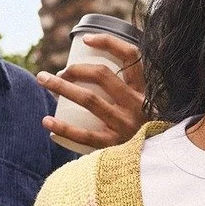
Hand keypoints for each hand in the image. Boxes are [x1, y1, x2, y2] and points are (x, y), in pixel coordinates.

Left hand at [36, 34, 148, 148]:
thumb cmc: (148, 132)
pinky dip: (63, 126)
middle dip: (75, 68)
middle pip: (103, 75)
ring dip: (62, 87)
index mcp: (146, 91)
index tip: (85, 39)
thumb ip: (133, 92)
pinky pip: (84, 135)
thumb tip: (98, 70)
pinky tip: (47, 120)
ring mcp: (126, 125)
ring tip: (43, 80)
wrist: (160, 166)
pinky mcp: (115, 146)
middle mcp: (138, 105)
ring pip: (89, 100)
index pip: (131, 56)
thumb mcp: (151, 108)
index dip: (107, 42)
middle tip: (58, 71)